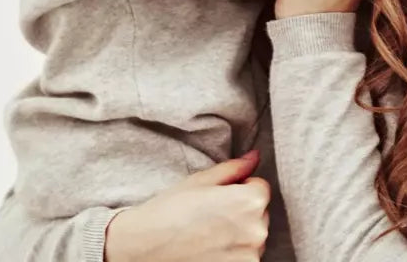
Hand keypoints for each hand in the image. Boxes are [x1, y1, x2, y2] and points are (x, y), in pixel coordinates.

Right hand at [105, 150, 269, 261]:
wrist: (146, 246)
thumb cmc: (172, 210)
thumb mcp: (202, 180)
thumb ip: (235, 168)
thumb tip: (255, 156)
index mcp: (250, 201)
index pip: (260, 188)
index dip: (239, 187)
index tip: (219, 196)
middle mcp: (257, 230)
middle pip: (259, 213)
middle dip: (242, 211)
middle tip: (211, 215)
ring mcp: (250, 257)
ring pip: (252, 237)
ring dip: (238, 234)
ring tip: (207, 233)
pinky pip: (244, 257)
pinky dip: (232, 254)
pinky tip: (209, 249)